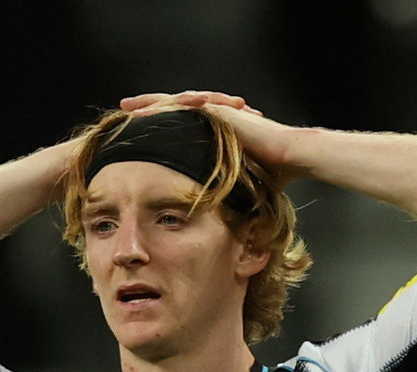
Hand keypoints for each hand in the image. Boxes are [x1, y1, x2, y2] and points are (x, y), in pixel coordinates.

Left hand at [121, 90, 299, 182]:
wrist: (292, 158)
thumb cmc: (275, 174)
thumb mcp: (242, 184)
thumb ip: (228, 192)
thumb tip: (220, 221)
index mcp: (216, 134)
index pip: (181, 129)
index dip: (159, 130)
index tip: (138, 136)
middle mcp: (214, 120)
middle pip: (173, 112)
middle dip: (148, 112)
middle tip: (123, 113)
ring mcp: (218, 112)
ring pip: (175, 104)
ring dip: (150, 106)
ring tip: (127, 108)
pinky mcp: (220, 111)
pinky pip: (186, 106)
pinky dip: (164, 108)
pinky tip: (145, 111)